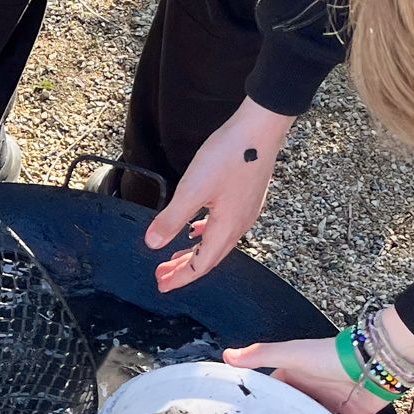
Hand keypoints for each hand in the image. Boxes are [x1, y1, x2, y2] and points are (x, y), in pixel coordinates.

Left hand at [144, 98, 294, 291]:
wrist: (260, 129)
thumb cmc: (230, 155)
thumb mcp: (193, 189)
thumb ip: (172, 218)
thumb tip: (153, 243)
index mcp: (226, 228)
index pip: (201, 266)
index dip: (180, 278)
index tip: (161, 285)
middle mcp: (239, 225)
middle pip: (210, 258)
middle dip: (185, 269)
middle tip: (163, 276)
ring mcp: (245, 212)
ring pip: (217, 243)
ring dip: (195, 252)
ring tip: (176, 258)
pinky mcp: (246, 198)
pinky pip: (224, 227)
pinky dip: (207, 234)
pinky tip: (197, 228)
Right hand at [224, 338, 388, 413]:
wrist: (374, 362)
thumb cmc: (330, 355)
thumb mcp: (290, 354)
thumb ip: (260, 355)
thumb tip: (227, 355)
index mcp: (296, 375)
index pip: (275, 391)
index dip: (263, 405)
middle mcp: (314, 391)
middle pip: (295, 412)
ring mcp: (333, 406)